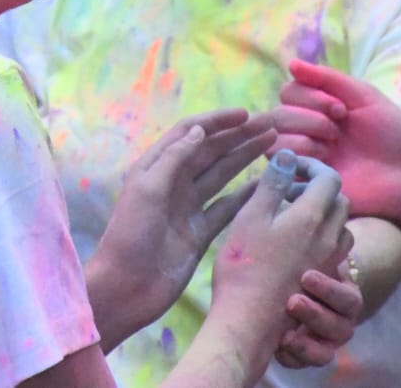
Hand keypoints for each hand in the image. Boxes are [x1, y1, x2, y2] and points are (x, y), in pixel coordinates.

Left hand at [92, 109, 276, 332]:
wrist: (126, 287)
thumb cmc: (130, 236)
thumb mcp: (147, 190)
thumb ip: (173, 159)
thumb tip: (199, 130)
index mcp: (155, 166)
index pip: (189, 132)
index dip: (217, 121)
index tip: (246, 114)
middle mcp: (173, 182)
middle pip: (210, 151)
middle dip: (239, 135)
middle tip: (273, 125)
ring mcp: (188, 207)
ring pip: (222, 174)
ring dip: (245, 158)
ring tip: (274, 144)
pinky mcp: (200, 232)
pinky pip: (227, 207)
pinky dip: (246, 194)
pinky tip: (267, 183)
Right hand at [210, 151, 354, 362]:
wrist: (248, 320)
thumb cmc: (244, 266)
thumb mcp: (251, 215)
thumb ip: (272, 182)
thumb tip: (288, 155)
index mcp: (312, 217)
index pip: (329, 177)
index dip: (311, 164)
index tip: (289, 165)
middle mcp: (329, 238)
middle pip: (339, 200)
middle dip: (317, 187)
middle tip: (287, 189)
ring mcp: (328, 262)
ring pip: (340, 226)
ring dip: (322, 213)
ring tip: (290, 215)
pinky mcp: (321, 281)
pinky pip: (334, 249)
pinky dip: (321, 236)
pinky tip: (293, 244)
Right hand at [271, 59, 400, 221]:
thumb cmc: (391, 134)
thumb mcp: (363, 96)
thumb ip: (328, 78)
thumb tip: (291, 63)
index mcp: (317, 109)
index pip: (288, 91)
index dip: (310, 96)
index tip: (342, 109)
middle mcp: (304, 131)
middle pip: (277, 114)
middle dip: (309, 117)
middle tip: (338, 128)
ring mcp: (302, 156)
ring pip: (274, 137)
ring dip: (305, 136)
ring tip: (333, 147)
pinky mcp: (302, 180)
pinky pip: (281, 162)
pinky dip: (303, 155)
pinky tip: (327, 162)